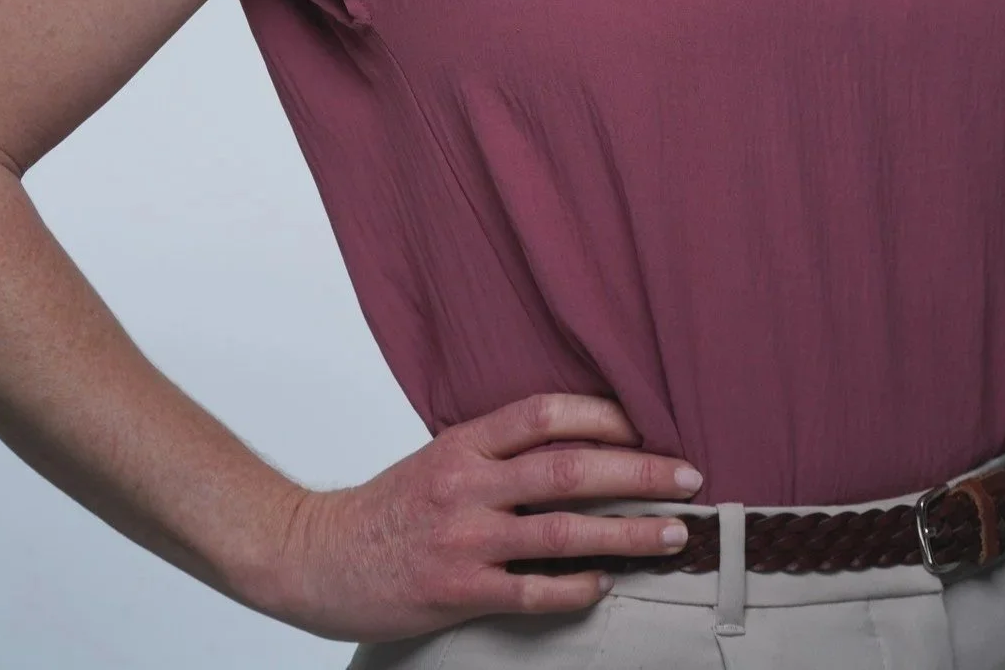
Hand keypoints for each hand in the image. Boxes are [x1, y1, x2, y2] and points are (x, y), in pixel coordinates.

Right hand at [251, 392, 705, 644]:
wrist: (315, 557)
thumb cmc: (386, 507)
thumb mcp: (438, 456)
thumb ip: (495, 450)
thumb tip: (571, 442)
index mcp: (463, 442)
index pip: (545, 412)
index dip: (603, 414)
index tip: (648, 423)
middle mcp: (468, 483)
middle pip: (569, 468)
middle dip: (639, 472)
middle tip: (690, 475)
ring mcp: (464, 538)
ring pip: (562, 530)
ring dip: (627, 532)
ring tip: (674, 533)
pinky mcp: (458, 591)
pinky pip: (532, 591)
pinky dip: (576, 588)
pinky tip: (605, 585)